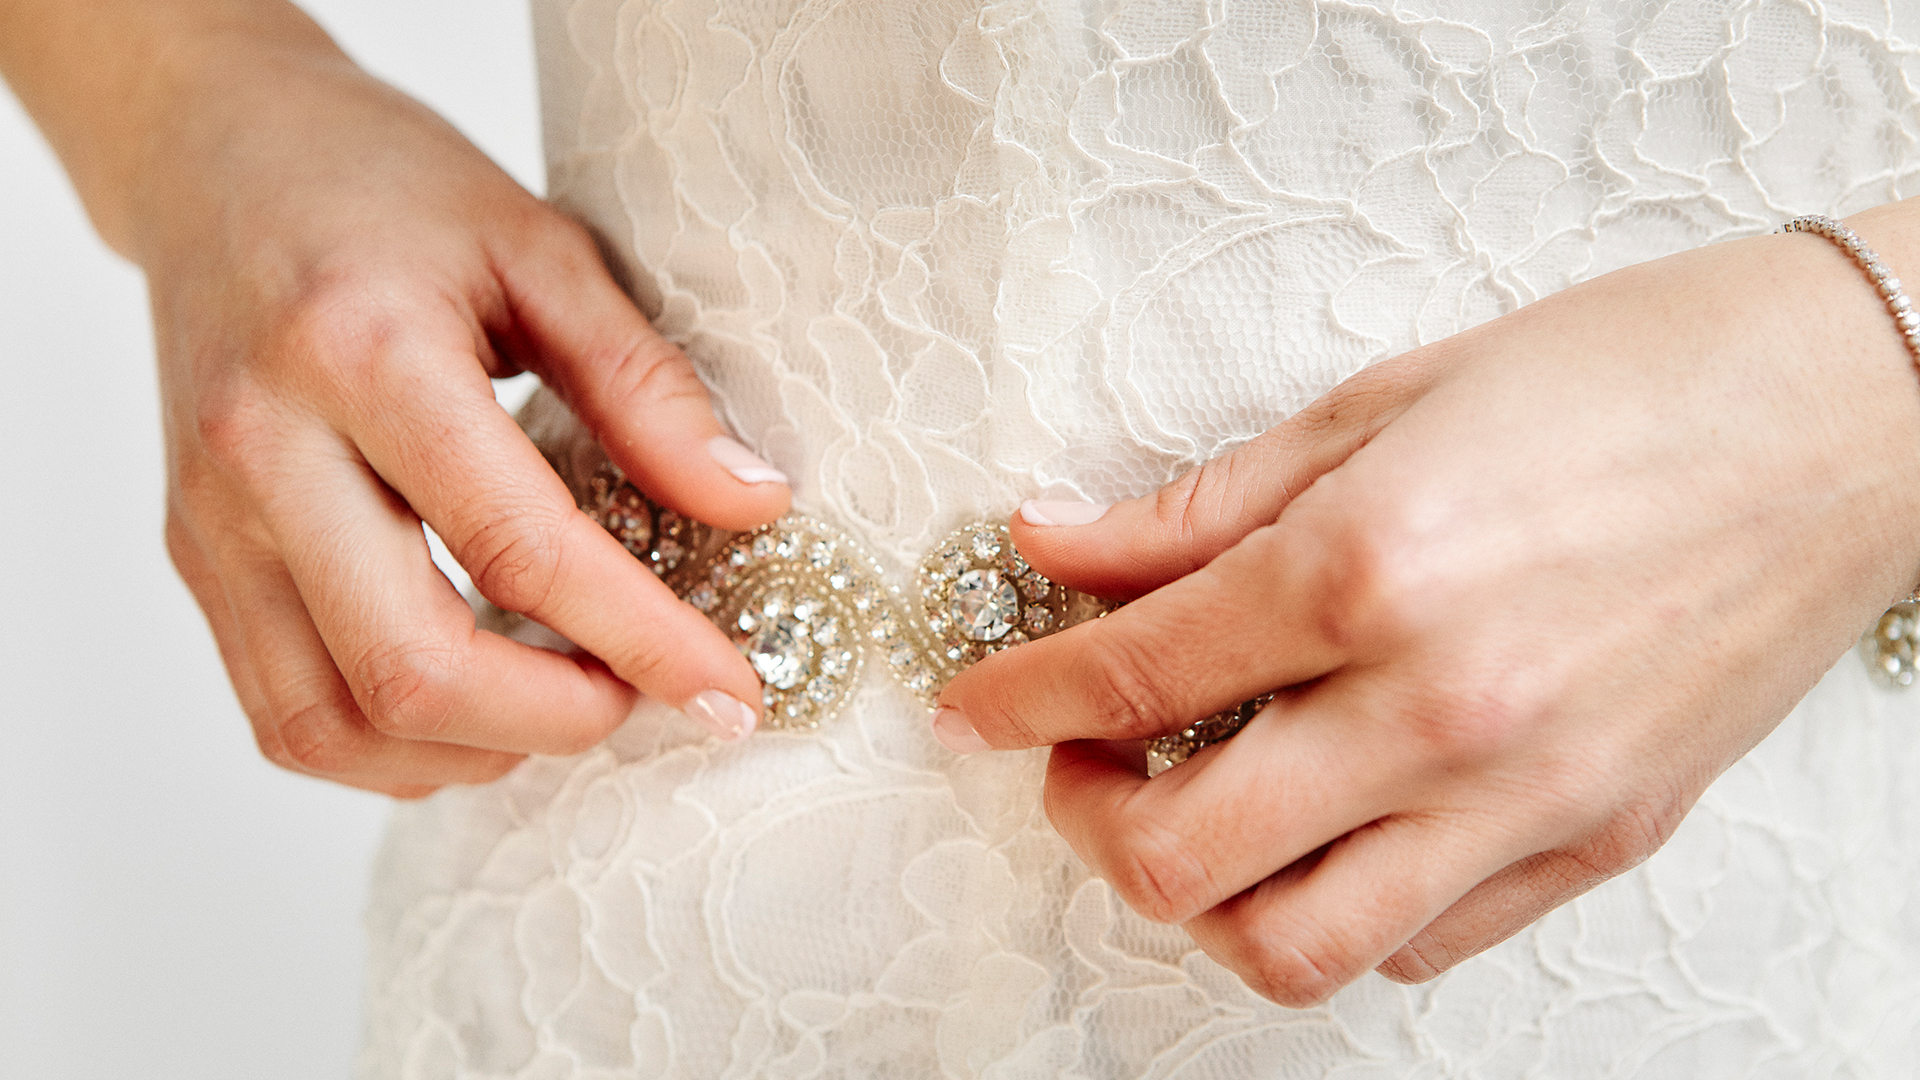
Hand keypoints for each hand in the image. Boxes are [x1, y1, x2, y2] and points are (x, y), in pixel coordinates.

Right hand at [116, 22, 787, 793]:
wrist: (217, 153)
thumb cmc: (387, 189)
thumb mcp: (543, 249)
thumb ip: (647, 386)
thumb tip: (754, 504)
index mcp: (362, 354)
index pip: (520, 549)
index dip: (642, 640)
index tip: (731, 687)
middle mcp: (265, 452)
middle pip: (411, 670)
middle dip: (559, 721)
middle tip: (650, 697)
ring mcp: (211, 520)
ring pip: (331, 726)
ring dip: (474, 752)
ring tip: (567, 701)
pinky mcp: (195, 559)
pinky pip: (284, 715)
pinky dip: (392, 747)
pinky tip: (476, 703)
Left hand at [936, 202, 1919, 1003]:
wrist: (1848, 414)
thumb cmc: (1633, 378)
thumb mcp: (1384, 404)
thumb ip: (1199, 505)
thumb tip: (1060, 545)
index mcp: (1370, 571)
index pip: (1128, 678)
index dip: (1015, 697)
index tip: (970, 703)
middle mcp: (1441, 711)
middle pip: (1182, 856)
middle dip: (1083, 818)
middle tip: (1077, 758)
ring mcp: (1525, 799)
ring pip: (1295, 949)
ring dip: (1200, 900)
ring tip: (1187, 812)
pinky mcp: (1595, 844)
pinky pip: (1420, 946)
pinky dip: (1332, 911)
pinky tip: (1320, 830)